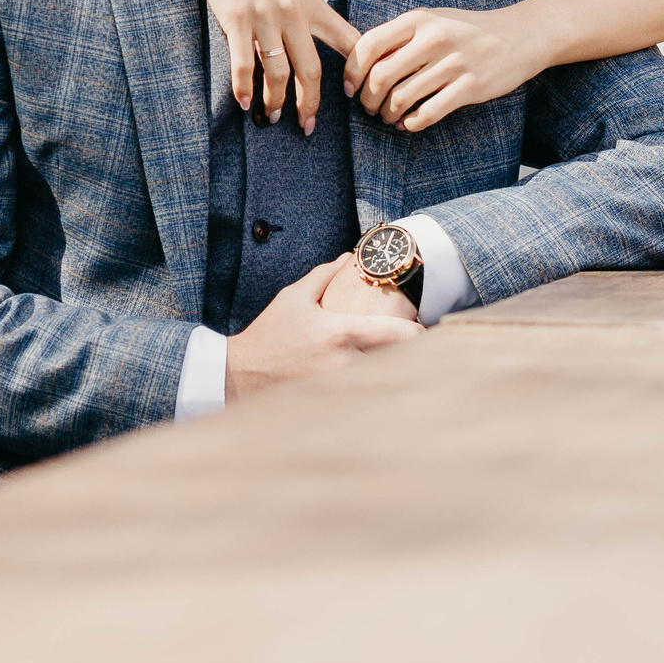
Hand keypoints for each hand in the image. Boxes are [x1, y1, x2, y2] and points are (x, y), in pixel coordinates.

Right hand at [184, 0, 357, 131]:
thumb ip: (304, 5)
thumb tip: (313, 32)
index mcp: (312, 2)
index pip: (347, 41)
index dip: (358, 71)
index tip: (358, 94)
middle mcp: (293, 12)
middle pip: (311, 70)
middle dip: (311, 103)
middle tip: (308, 126)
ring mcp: (264, 16)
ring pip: (278, 73)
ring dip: (276, 101)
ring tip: (273, 116)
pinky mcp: (236, 18)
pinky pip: (244, 63)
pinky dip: (244, 88)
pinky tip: (244, 102)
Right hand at [225, 258, 420, 400]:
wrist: (239, 373)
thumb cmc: (269, 334)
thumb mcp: (293, 297)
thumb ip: (324, 276)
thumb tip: (347, 257)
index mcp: (342, 332)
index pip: (399, 335)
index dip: (420, 332)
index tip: (424, 329)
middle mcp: (346, 362)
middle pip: (400, 363)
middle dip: (412, 357)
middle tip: (421, 351)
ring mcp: (341, 388)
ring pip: (384, 384)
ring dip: (393, 375)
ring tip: (402, 370)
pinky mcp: (333, 405)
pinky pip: (364, 399)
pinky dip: (373, 393)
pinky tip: (374, 389)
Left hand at [344, 4, 546, 132]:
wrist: (519, 36)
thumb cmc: (466, 31)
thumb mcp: (432, 21)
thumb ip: (399, 37)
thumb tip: (359, 64)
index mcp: (418, 20)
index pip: (368, 45)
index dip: (352, 71)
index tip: (351, 87)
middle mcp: (433, 39)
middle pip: (381, 77)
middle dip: (368, 99)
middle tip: (369, 107)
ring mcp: (453, 64)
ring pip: (401, 99)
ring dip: (388, 114)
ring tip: (389, 116)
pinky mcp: (470, 87)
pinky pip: (427, 114)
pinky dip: (411, 123)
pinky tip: (409, 123)